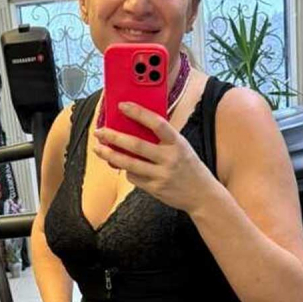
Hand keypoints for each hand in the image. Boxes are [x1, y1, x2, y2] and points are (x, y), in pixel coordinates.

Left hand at [93, 102, 215, 211]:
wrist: (203, 195)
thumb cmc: (189, 166)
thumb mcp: (182, 147)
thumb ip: (162, 138)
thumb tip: (134, 126)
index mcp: (178, 143)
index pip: (157, 123)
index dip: (138, 113)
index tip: (121, 106)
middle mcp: (170, 158)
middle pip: (136, 145)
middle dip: (114, 137)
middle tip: (100, 131)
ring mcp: (162, 175)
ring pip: (129, 164)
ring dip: (111, 155)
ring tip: (98, 148)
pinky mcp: (155, 189)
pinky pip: (134, 177)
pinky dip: (126, 170)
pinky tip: (123, 165)